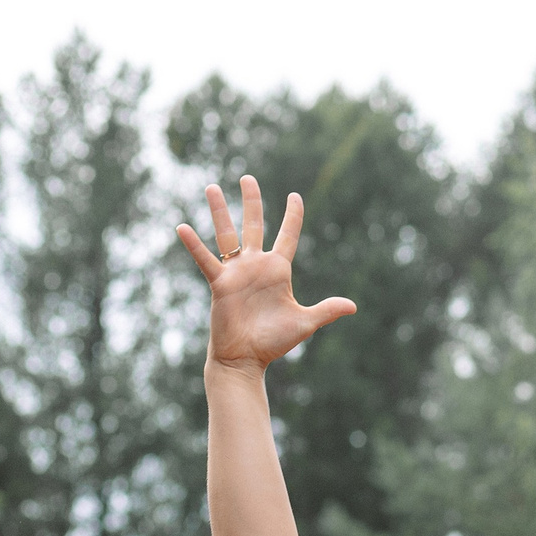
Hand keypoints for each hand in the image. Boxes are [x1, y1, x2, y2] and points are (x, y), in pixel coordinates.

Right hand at [177, 176, 355, 376]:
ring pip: (227, 235)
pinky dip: (194, 245)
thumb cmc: (274, 341)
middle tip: (248, 177)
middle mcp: (256, 266)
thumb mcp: (305, 323)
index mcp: (278, 271)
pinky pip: (205, 260)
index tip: (295, 195)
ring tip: (211, 187)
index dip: (293, 216)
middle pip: (254, 225)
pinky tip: (182, 227)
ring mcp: (236, 272)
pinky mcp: (219, 283)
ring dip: (220, 211)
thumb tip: (353, 307)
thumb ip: (326, 311)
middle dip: (252, 202)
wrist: (247, 358)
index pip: (288, 236)